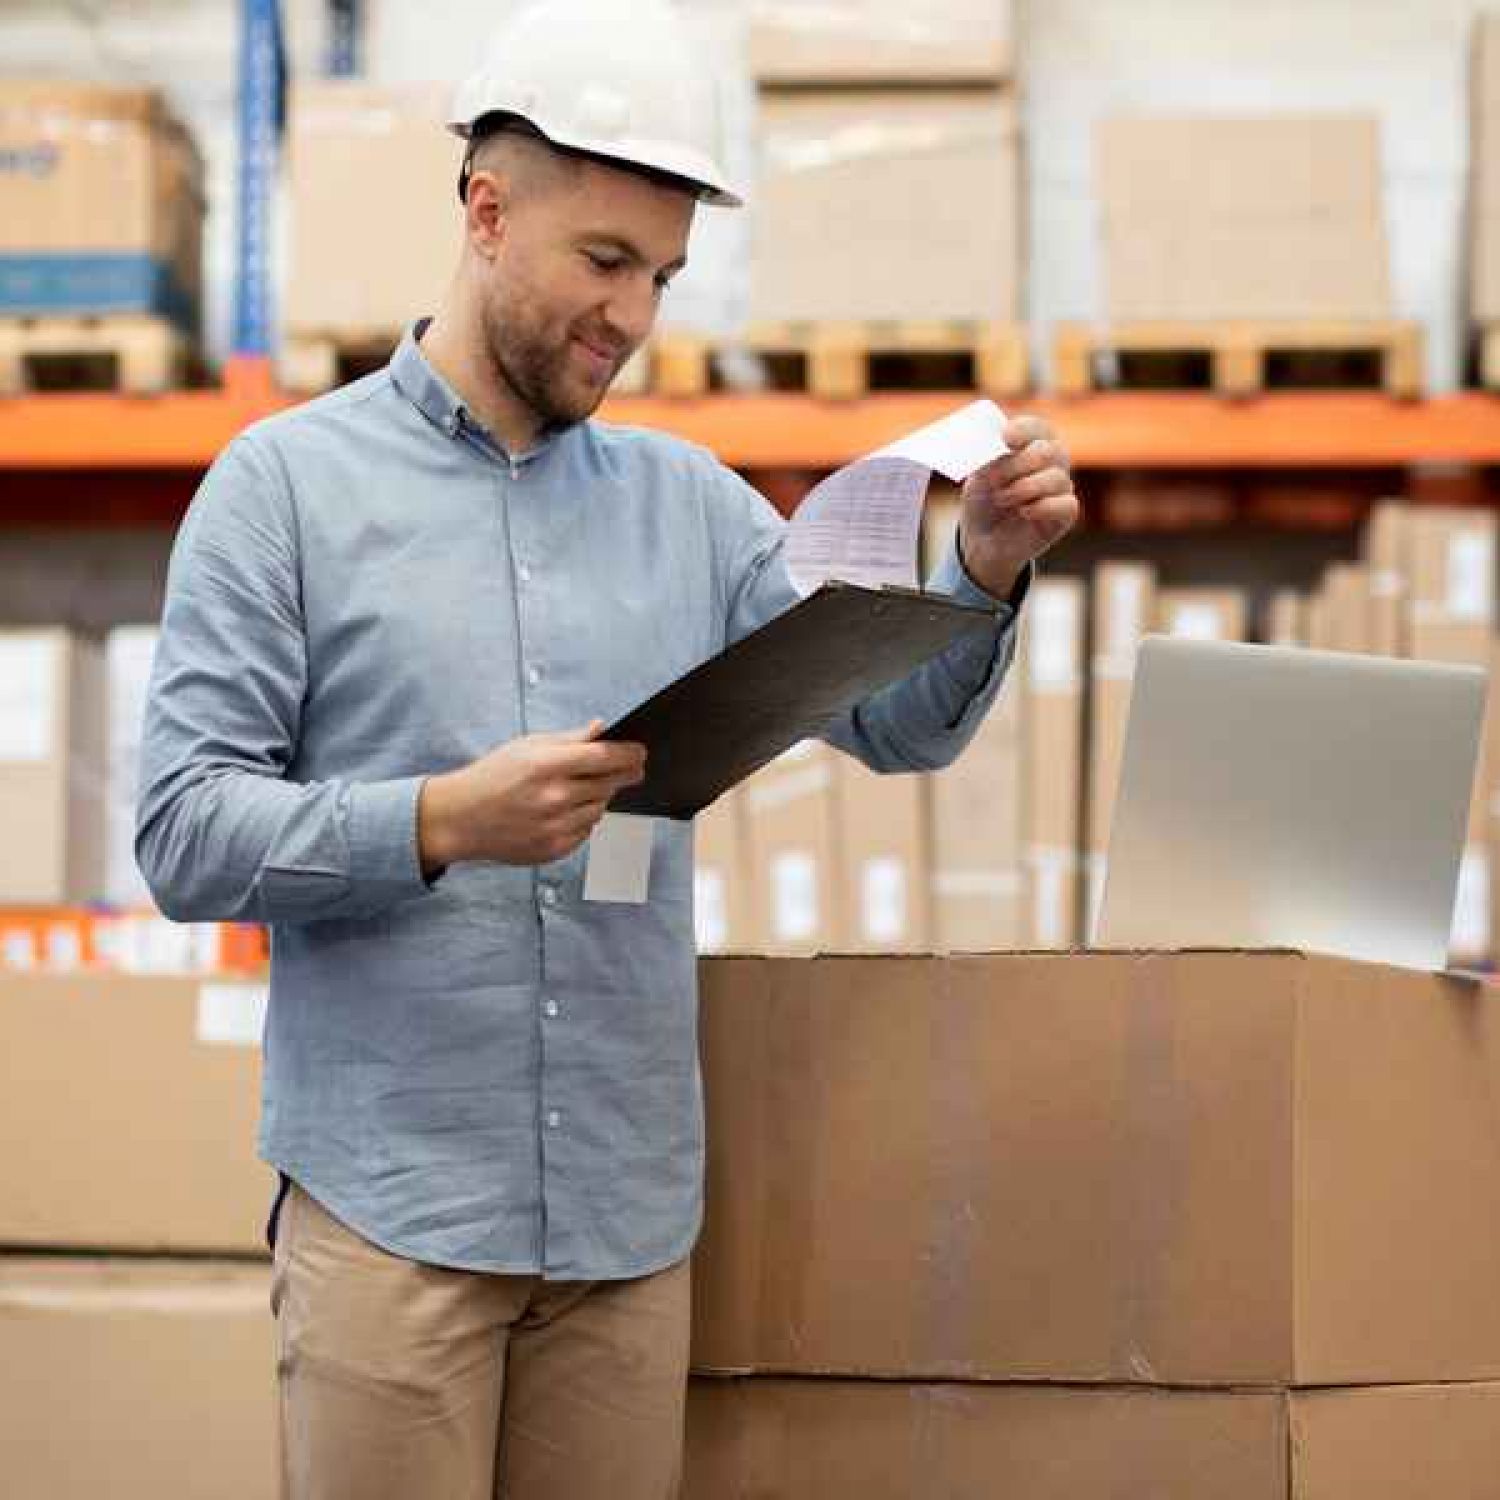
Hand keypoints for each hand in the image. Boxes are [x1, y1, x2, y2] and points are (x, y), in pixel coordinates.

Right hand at [418, 720, 646, 872]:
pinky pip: (587, 830)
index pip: (606, 757)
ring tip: (578, 788)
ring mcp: (555, 826)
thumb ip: (570, 739)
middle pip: (610, 783)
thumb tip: (602, 729)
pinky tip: (563, 810)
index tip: (641, 751)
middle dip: (622, 773)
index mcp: (547, 765)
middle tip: (629, 768)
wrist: (461, 818)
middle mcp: (554, 797)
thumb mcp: (528, 746)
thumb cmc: (493, 776)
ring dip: (599, 797)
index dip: (630, 753)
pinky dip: (583, 819)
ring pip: (601, 808)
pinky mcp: (555, 849)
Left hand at [958, 415, 1079, 598]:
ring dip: (1022, 490)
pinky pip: (1067, 504)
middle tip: (994, 481)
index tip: (1006, 438)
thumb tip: (997, 443)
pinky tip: (1024, 513)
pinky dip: (1042, 507)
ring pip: (1056, 478)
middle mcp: (1054, 461)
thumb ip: (989, 457)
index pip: (1037, 427)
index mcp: (1033, 443)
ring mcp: (1061, 487)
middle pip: (1048, 451)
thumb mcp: (978, 476)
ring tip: (1001, 500)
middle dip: (1016, 466)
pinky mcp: (1066, 514)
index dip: (1024, 429)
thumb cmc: (984, 501)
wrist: (982, 540)